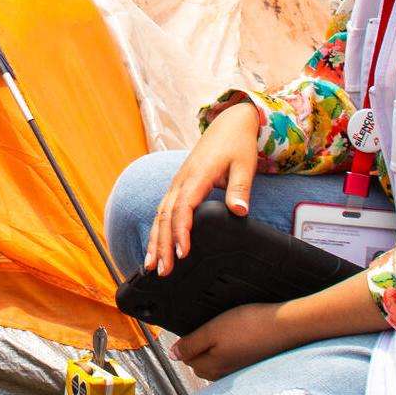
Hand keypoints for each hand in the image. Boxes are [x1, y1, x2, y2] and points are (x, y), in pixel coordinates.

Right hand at [146, 100, 258, 274]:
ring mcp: (176, 183)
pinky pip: (162, 211)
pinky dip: (156, 231)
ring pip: (159, 216)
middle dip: (162, 245)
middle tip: (163, 270)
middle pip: (165, 216)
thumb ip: (240, 189)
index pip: (183, 208)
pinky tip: (155, 248)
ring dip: (154, 242)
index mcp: (197, 176)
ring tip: (151, 267)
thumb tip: (240, 211)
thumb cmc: (236, 145)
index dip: (180, 231)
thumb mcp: (244, 165)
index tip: (182, 252)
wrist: (228, 124)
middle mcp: (181, 181)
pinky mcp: (177, 187)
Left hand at [171, 303, 292, 380]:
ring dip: (215, 348)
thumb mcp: (213, 330)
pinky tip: (239, 338)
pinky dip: (230, 350)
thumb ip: (191, 344)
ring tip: (226, 330)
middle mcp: (222, 374)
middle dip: (199, 347)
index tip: (197, 327)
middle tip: (211, 327)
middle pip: (200, 362)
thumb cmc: (250, 326)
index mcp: (210, 367)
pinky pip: (231, 360)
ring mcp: (237, 371)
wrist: (285, 326)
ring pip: (215, 361)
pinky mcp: (249, 365)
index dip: (188, 340)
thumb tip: (173, 355)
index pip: (186, 358)